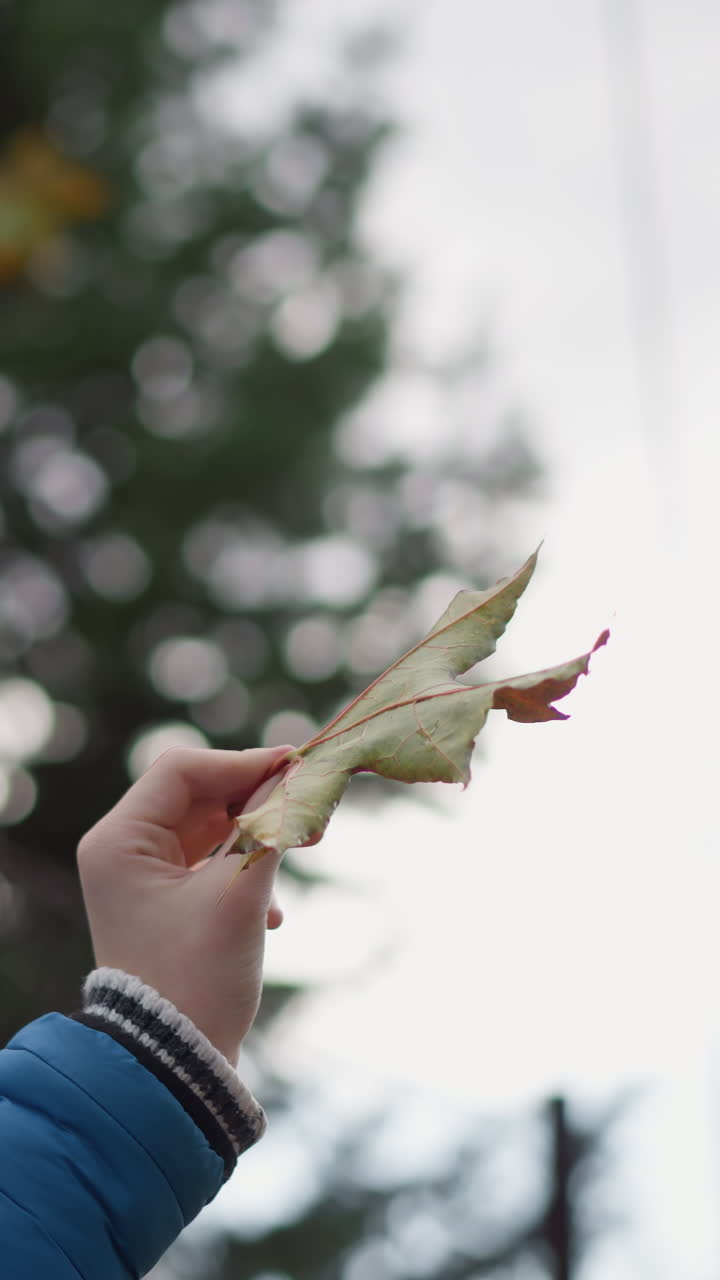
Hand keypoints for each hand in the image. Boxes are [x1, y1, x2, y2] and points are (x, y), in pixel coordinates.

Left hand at [77, 745, 290, 1063]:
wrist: (173, 1063)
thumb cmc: (198, 977)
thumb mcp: (240, 895)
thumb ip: (270, 828)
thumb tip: (301, 777)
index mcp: (120, 841)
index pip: (183, 769)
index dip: (244, 763)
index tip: (298, 767)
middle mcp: (123, 851)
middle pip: (198, 794)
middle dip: (258, 798)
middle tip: (311, 807)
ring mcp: (143, 877)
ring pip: (210, 826)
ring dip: (258, 833)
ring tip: (306, 845)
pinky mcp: (166, 901)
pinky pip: (211, 860)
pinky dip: (247, 867)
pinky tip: (274, 910)